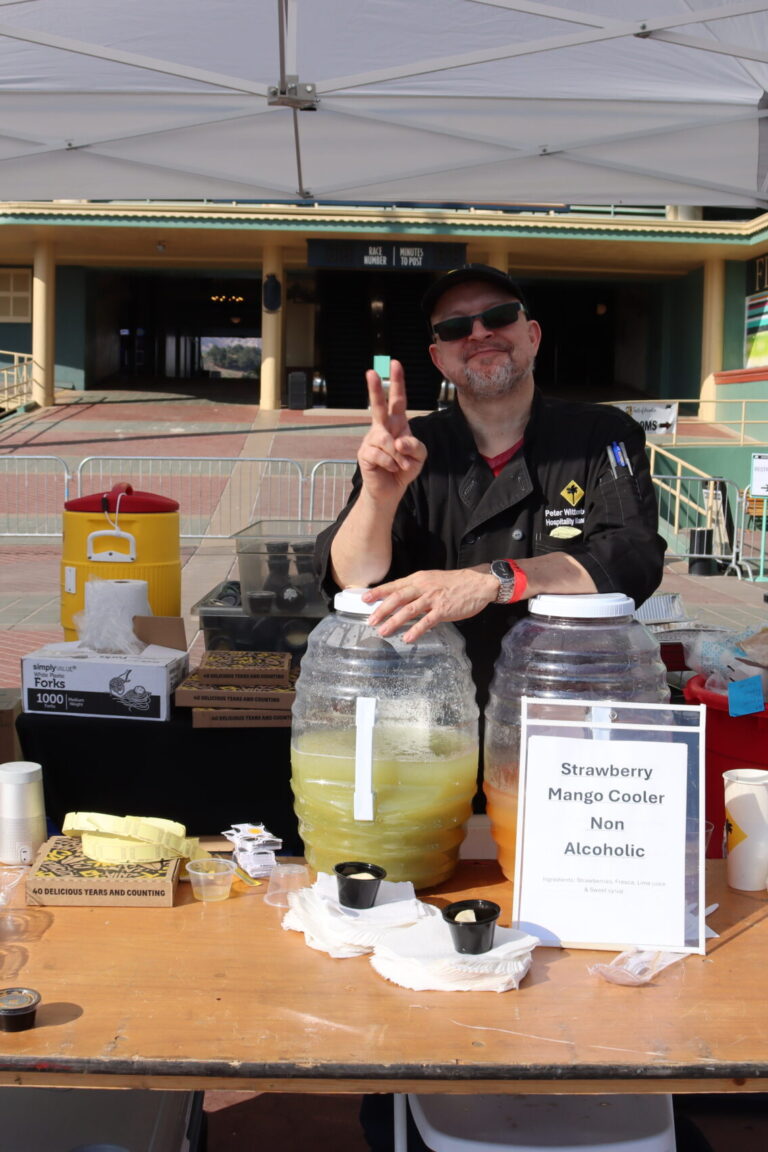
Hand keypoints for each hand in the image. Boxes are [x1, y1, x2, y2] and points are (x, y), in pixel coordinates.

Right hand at [357, 360, 425, 506]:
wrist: (390, 490)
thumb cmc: (405, 468)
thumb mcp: (420, 457)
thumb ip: (415, 446)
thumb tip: (398, 440)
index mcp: (397, 424)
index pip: (398, 400)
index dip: (398, 382)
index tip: (395, 364)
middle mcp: (382, 428)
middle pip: (378, 407)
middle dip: (375, 389)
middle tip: (371, 372)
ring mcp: (371, 440)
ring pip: (388, 441)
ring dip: (399, 456)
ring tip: (400, 465)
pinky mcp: (364, 453)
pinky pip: (382, 455)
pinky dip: (392, 464)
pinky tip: (391, 468)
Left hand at [363, 567, 496, 642]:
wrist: (478, 583)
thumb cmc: (454, 583)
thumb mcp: (432, 580)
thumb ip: (416, 589)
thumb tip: (399, 599)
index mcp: (419, 579)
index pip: (395, 585)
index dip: (378, 592)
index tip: (364, 599)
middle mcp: (423, 587)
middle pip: (397, 598)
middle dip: (382, 609)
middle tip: (370, 621)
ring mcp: (433, 598)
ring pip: (409, 610)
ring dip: (394, 621)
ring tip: (383, 631)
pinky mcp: (444, 610)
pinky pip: (427, 621)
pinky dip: (416, 630)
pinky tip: (407, 638)